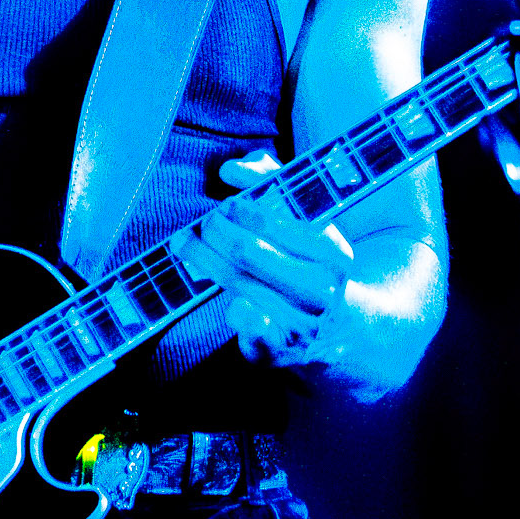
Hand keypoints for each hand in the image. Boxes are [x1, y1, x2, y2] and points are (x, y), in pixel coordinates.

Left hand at [170, 152, 356, 372]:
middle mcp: (320, 288)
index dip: (241, 209)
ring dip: (204, 259)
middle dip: (215, 232)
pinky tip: (232, 306)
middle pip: (248, 251)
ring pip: (238, 283)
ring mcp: (302, 322)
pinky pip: (256, 333)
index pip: (275, 221)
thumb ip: (272, 183)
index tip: (224, 205)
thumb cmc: (307, 263)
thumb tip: (232, 170)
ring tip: (185, 243)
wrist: (333, 329)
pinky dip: (242, 317)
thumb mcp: (304, 222)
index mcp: (331, 251)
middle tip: (203, 224)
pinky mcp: (279, 349)